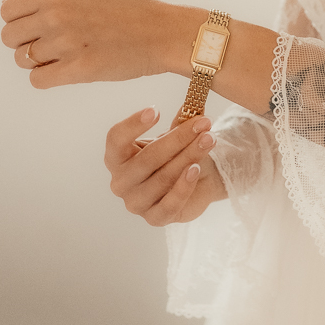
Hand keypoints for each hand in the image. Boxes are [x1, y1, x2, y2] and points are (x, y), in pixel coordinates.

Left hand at [1, 0, 193, 87]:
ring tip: (64, 59)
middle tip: (49, 49)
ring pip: (23, 60)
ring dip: (38, 63)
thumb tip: (9, 10)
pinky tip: (68, 72)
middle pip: (10, 38)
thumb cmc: (129, 13)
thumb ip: (51, 2)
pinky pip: (38, 80)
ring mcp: (66, 42)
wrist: (163, 32)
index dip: (19, 24)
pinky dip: (48, 79)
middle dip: (24, 45)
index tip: (36, 31)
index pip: (7, 12)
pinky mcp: (78, 69)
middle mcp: (56, 15)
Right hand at [106, 107, 226, 225]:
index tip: (156, 110)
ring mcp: (135, 202)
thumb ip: (180, 122)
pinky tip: (196, 168)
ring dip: (189, 156)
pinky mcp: (154, 218)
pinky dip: (184, 186)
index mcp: (117, 156)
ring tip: (209, 140)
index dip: (133, 125)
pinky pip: (168, 204)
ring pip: (162, 178)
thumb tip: (191, 105)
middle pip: (147, 158)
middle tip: (203, 123)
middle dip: (178, 139)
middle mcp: (120, 181)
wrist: (196, 181)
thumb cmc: (176, 154)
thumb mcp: (174, 135)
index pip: (116, 139)